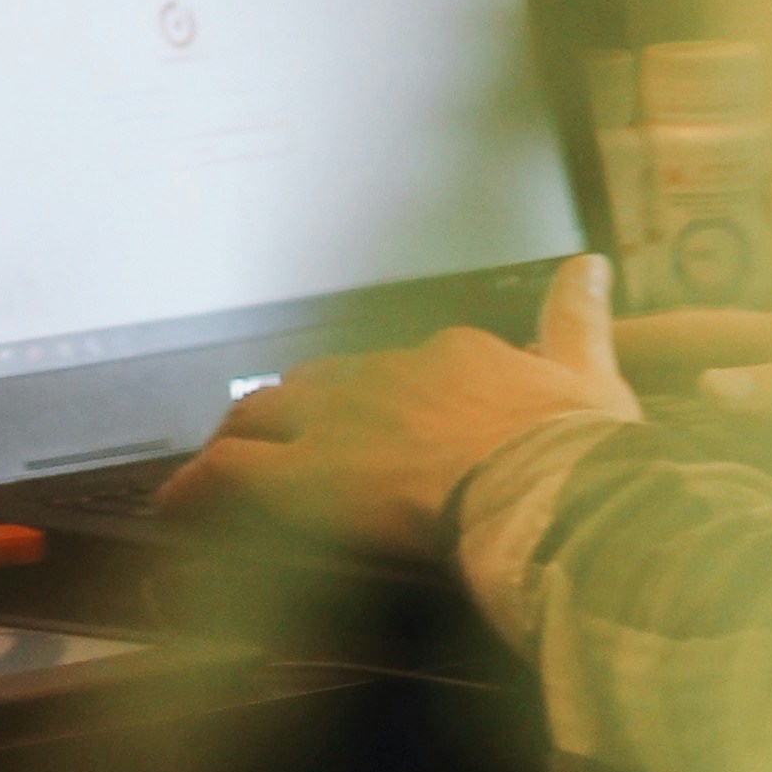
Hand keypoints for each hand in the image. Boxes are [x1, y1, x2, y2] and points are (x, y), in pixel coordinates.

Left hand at [159, 253, 638, 558]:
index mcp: (454, 357)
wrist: (549, 489)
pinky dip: (196, 489)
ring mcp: (340, 426)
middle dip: (298, 409)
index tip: (393, 417)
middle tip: (289, 439)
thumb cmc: (577, 450)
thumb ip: (578, 319)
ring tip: (231, 461)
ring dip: (244, 437)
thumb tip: (588, 267)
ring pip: (263, 415)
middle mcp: (386, 379)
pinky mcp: (304, 479)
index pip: (402, 366)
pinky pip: (226, 475)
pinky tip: (180, 504)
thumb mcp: (591, 374)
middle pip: (319, 384)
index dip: (387, 395)